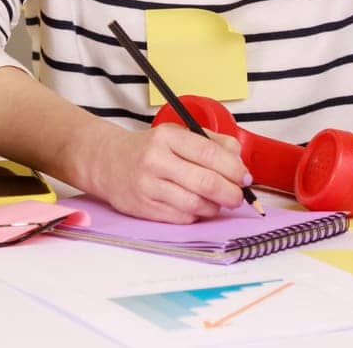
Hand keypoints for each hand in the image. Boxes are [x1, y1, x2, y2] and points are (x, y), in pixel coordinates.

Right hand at [84, 123, 251, 223]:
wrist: (107, 161)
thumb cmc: (148, 148)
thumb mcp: (177, 134)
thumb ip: (211, 142)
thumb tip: (239, 159)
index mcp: (168, 136)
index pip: (210, 153)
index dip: (234, 168)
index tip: (245, 177)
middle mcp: (156, 160)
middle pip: (206, 182)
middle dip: (231, 193)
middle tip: (239, 196)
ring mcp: (148, 186)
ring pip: (195, 204)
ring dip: (214, 207)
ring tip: (218, 202)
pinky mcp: (143, 208)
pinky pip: (181, 217)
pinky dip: (197, 215)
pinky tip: (199, 208)